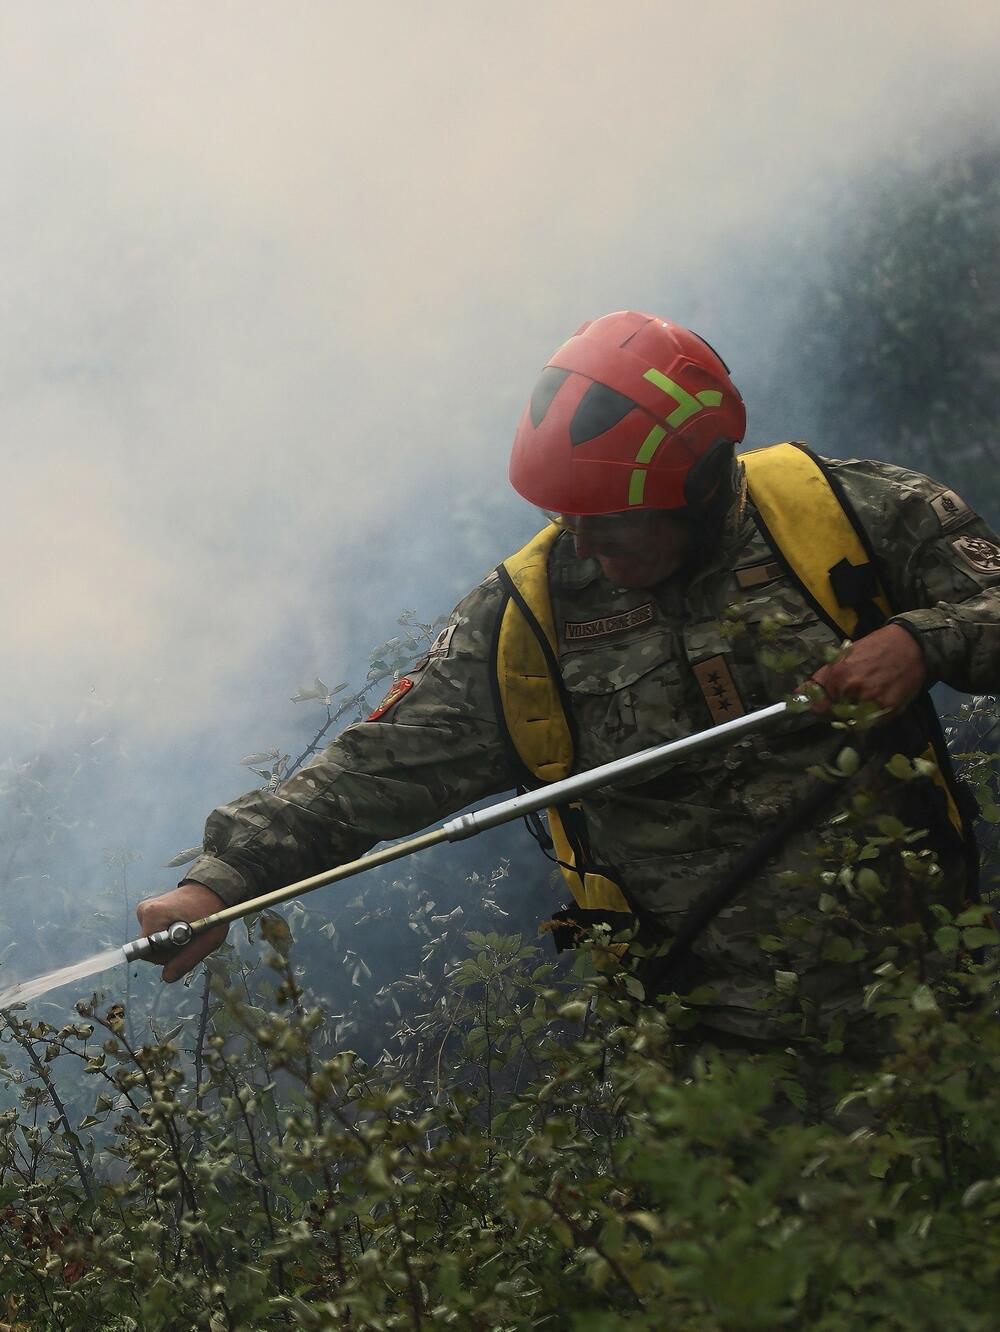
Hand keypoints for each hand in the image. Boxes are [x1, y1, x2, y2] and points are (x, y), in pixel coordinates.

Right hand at [134, 881, 229, 982]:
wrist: (212, 889)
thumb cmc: (212, 911)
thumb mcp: (206, 939)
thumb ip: (186, 960)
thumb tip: (167, 977)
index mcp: (153, 915)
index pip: (147, 952)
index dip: (166, 955)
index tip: (184, 945)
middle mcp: (144, 911)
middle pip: (149, 948)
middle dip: (168, 950)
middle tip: (190, 939)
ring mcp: (145, 911)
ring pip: (152, 942)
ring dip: (169, 944)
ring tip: (188, 930)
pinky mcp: (149, 912)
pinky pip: (154, 934)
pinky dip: (167, 935)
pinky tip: (181, 926)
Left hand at [804, 623, 926, 716]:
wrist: (909, 645)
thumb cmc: (874, 648)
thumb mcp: (843, 657)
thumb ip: (821, 678)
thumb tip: (798, 694)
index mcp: (838, 676)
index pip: (818, 708)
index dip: (820, 709)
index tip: (825, 706)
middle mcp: (852, 691)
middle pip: (836, 716)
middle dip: (840, 710)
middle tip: (852, 696)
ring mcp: (871, 702)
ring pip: (855, 722)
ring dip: (857, 714)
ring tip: (868, 695)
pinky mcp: (888, 709)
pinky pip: (873, 723)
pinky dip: (873, 716)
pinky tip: (879, 698)